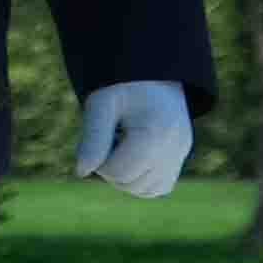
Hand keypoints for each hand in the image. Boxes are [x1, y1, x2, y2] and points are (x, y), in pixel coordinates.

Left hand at [73, 78, 193, 198]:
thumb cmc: (122, 86)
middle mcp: (175, 147)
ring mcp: (181, 153)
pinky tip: (131, 156)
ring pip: (147, 190)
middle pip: (131, 184)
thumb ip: (92, 139)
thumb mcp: (100, 105)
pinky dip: (141, 180)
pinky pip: (160, 186)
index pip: (118, 172)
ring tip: (120, 147)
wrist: (151, 72)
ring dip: (125, 178)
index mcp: (156, 133)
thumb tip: (81, 172)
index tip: (98, 139)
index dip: (98, 162)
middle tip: (109, 140)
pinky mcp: (181, 155)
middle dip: (111, 170)